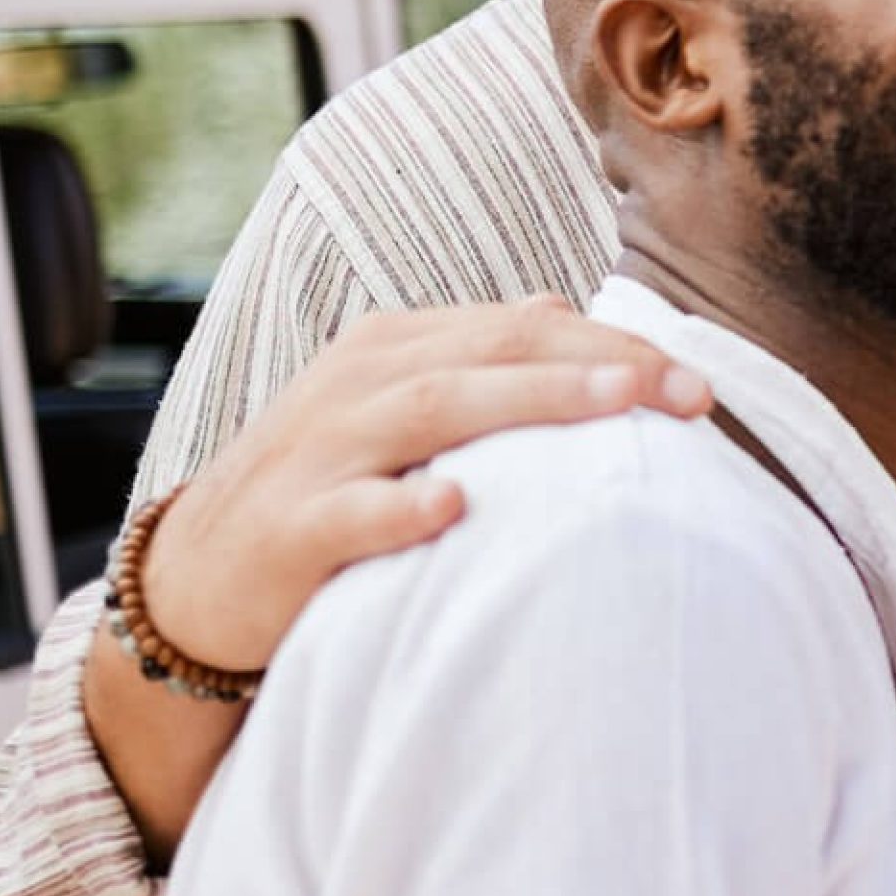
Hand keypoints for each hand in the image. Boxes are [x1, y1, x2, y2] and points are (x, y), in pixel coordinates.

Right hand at [138, 297, 709, 671]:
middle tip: (687, 391)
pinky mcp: (287, 531)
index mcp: (398, 348)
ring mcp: (320, 453)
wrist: (194, 581)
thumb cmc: (330, 488)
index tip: (702, 383)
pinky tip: (455, 506)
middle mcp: (361, 384)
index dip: (617, 343)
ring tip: (611, 402)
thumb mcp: (401, 411)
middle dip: (599, 362)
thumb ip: (482, 366)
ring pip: (431, 407)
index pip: (525, 326)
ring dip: (527, 403)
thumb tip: (566, 315)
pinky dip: (401, 506)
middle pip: (493, 352)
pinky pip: (348, 513)